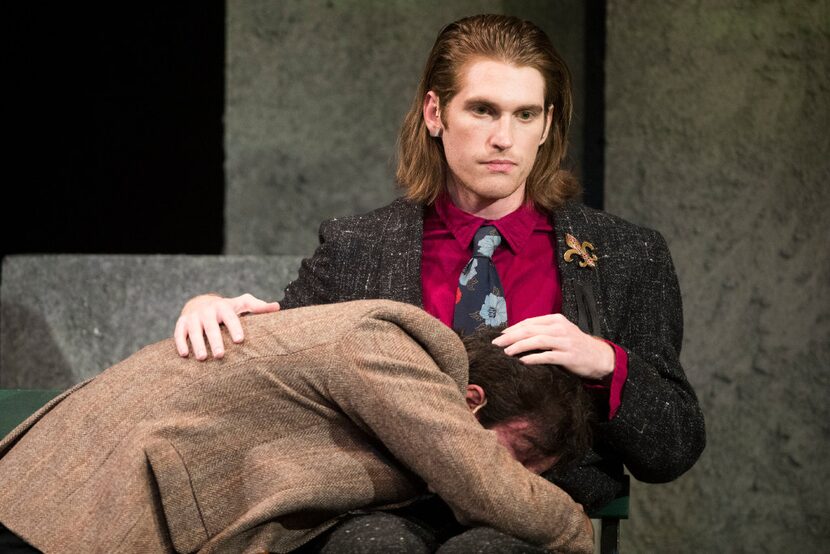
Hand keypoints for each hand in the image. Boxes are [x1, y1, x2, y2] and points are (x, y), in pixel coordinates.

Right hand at [173, 293, 279, 359]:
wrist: (200, 303)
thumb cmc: (226, 309)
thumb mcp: (241, 304)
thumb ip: (257, 306)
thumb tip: (277, 307)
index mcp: (223, 307)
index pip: (230, 317)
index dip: (235, 328)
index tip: (240, 340)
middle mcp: (207, 311)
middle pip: (211, 326)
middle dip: (215, 340)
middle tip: (220, 355)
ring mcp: (193, 317)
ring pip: (194, 331)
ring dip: (197, 344)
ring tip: (203, 358)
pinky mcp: (181, 323)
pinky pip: (179, 333)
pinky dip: (180, 342)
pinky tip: (184, 354)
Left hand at [491, 314, 614, 380]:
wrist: (599, 357)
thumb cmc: (575, 345)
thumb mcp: (560, 332)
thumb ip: (543, 331)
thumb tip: (517, 335)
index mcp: (556, 320)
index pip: (530, 322)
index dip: (513, 329)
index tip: (500, 336)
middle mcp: (560, 328)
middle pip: (530, 330)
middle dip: (511, 337)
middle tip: (496, 344)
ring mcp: (565, 342)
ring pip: (537, 341)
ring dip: (519, 346)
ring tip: (506, 353)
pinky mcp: (569, 356)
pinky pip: (548, 356)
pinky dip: (534, 358)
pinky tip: (523, 361)